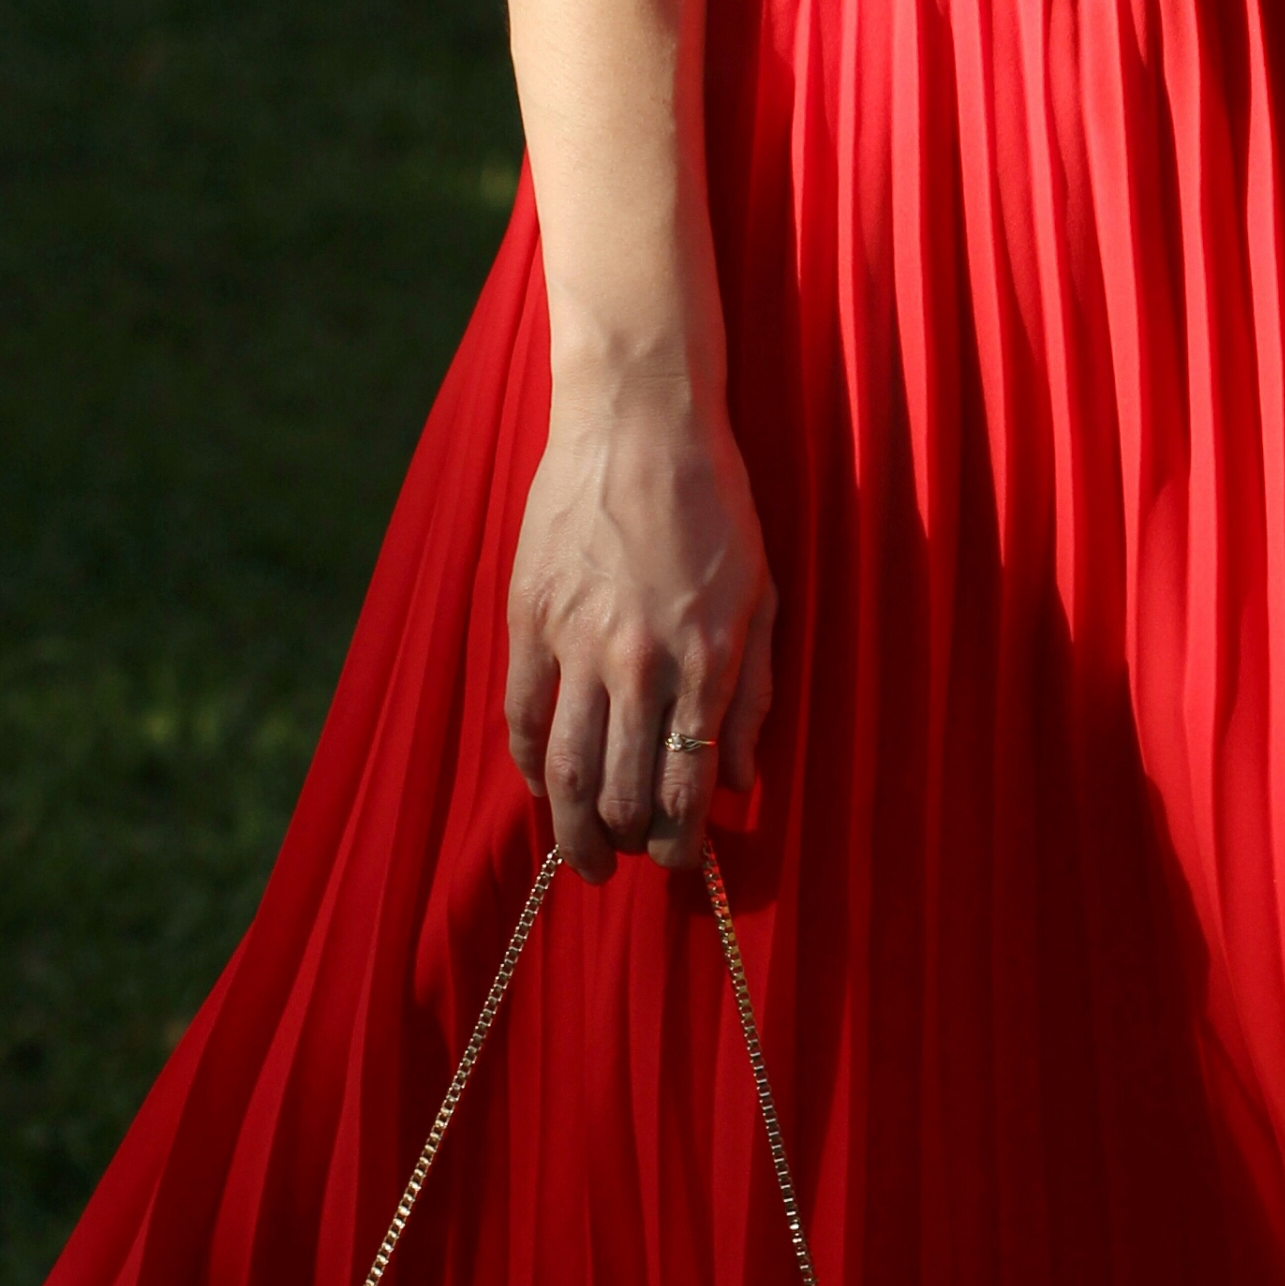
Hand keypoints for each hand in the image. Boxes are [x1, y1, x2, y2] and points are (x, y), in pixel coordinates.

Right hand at [506, 354, 776, 882]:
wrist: (639, 421)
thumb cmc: (715, 503)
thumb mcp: (762, 595)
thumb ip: (755, 693)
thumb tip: (743, 779)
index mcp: (707, 660)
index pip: (688, 786)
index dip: (682, 842)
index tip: (682, 860)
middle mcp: (642, 663)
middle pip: (623, 793)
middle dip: (628, 847)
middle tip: (629, 864)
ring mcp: (579, 642)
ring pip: (566, 770)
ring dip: (573, 830)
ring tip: (584, 857)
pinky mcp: (530, 617)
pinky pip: (522, 715)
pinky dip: (530, 764)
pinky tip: (543, 785)